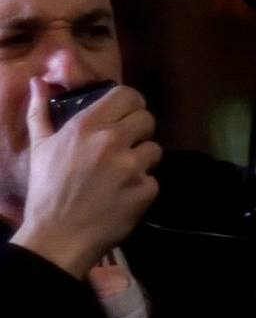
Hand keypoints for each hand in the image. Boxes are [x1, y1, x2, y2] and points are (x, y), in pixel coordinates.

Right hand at [14, 81, 161, 275]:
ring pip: (155, 149)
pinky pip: (154, 180)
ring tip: (122, 173)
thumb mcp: (39, 146)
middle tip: (125, 145)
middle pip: (148, 119)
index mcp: (87, 126)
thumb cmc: (46, 190)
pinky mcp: (146, 191)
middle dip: (139, 130)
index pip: (128, 95)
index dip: (131, 103)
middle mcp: (112, 141)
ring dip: (143, 160)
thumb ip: (40, 111)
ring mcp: (132, 166)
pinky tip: (123, 196)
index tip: (126, 114)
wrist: (58, 236)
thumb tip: (38, 81)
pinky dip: (142, 188)